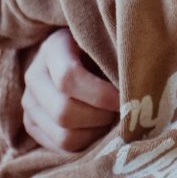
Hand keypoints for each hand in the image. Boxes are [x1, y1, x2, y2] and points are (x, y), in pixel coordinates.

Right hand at [21, 28, 118, 152]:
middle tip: (122, 110)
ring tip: (112, 117)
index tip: (124, 97)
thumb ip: (114, 55)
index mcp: (53, 48)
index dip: (100, 93)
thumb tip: (137, 81)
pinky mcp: (32, 123)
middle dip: (100, 116)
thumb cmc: (97, 42)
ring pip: (63, 136)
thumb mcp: (103, 39)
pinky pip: (60, 147)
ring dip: (95, 133)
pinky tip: (100, 126)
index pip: (69, 77)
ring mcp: (30, 102)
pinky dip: (86, 142)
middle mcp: (34, 76)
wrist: (73, 49)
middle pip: (64, 112)